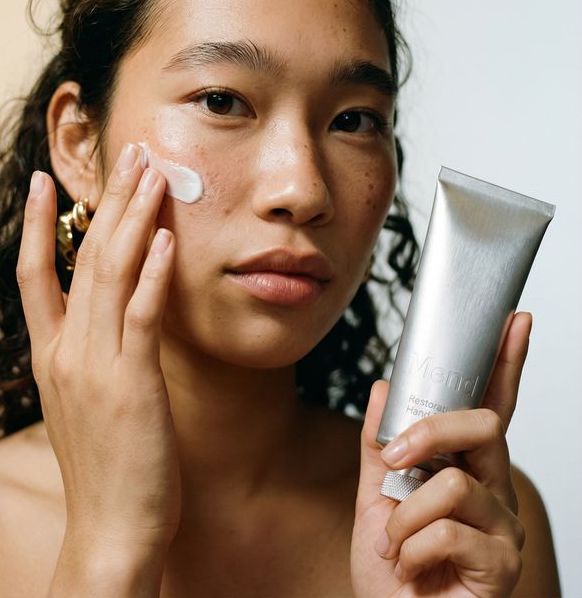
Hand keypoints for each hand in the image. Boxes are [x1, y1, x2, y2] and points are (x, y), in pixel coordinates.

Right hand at [17, 143, 180, 560]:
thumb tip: (109, 320)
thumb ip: (91, 356)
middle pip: (83, 258)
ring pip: (111, 274)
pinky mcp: (131, 384)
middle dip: (108, 201)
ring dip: (133, 218)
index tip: (47, 183)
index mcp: (52, 356)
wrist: (111, 531)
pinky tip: (164, 238)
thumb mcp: (86, 403)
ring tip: (152, 173)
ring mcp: (96, 366)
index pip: (37, 275)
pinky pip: (141, 317)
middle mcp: (67, 352)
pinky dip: (152, 275)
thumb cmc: (108, 467)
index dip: (40, 226)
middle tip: (130, 153)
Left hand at [351, 312, 530, 596]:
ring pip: (456, 482)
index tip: (515, 321)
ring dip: (406, 513)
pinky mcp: (500, 564)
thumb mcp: (374, 498)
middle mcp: (494, 490)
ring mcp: (502, 527)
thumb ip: (380, 445)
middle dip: (430, 433)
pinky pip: (449, 530)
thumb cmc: (393, 569)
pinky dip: (412, 547)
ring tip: (397, 543)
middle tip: (394, 462)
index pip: (492, 405)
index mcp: (467, 468)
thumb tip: (382, 387)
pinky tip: (413, 568)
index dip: (506, 362)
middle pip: (484, 425)